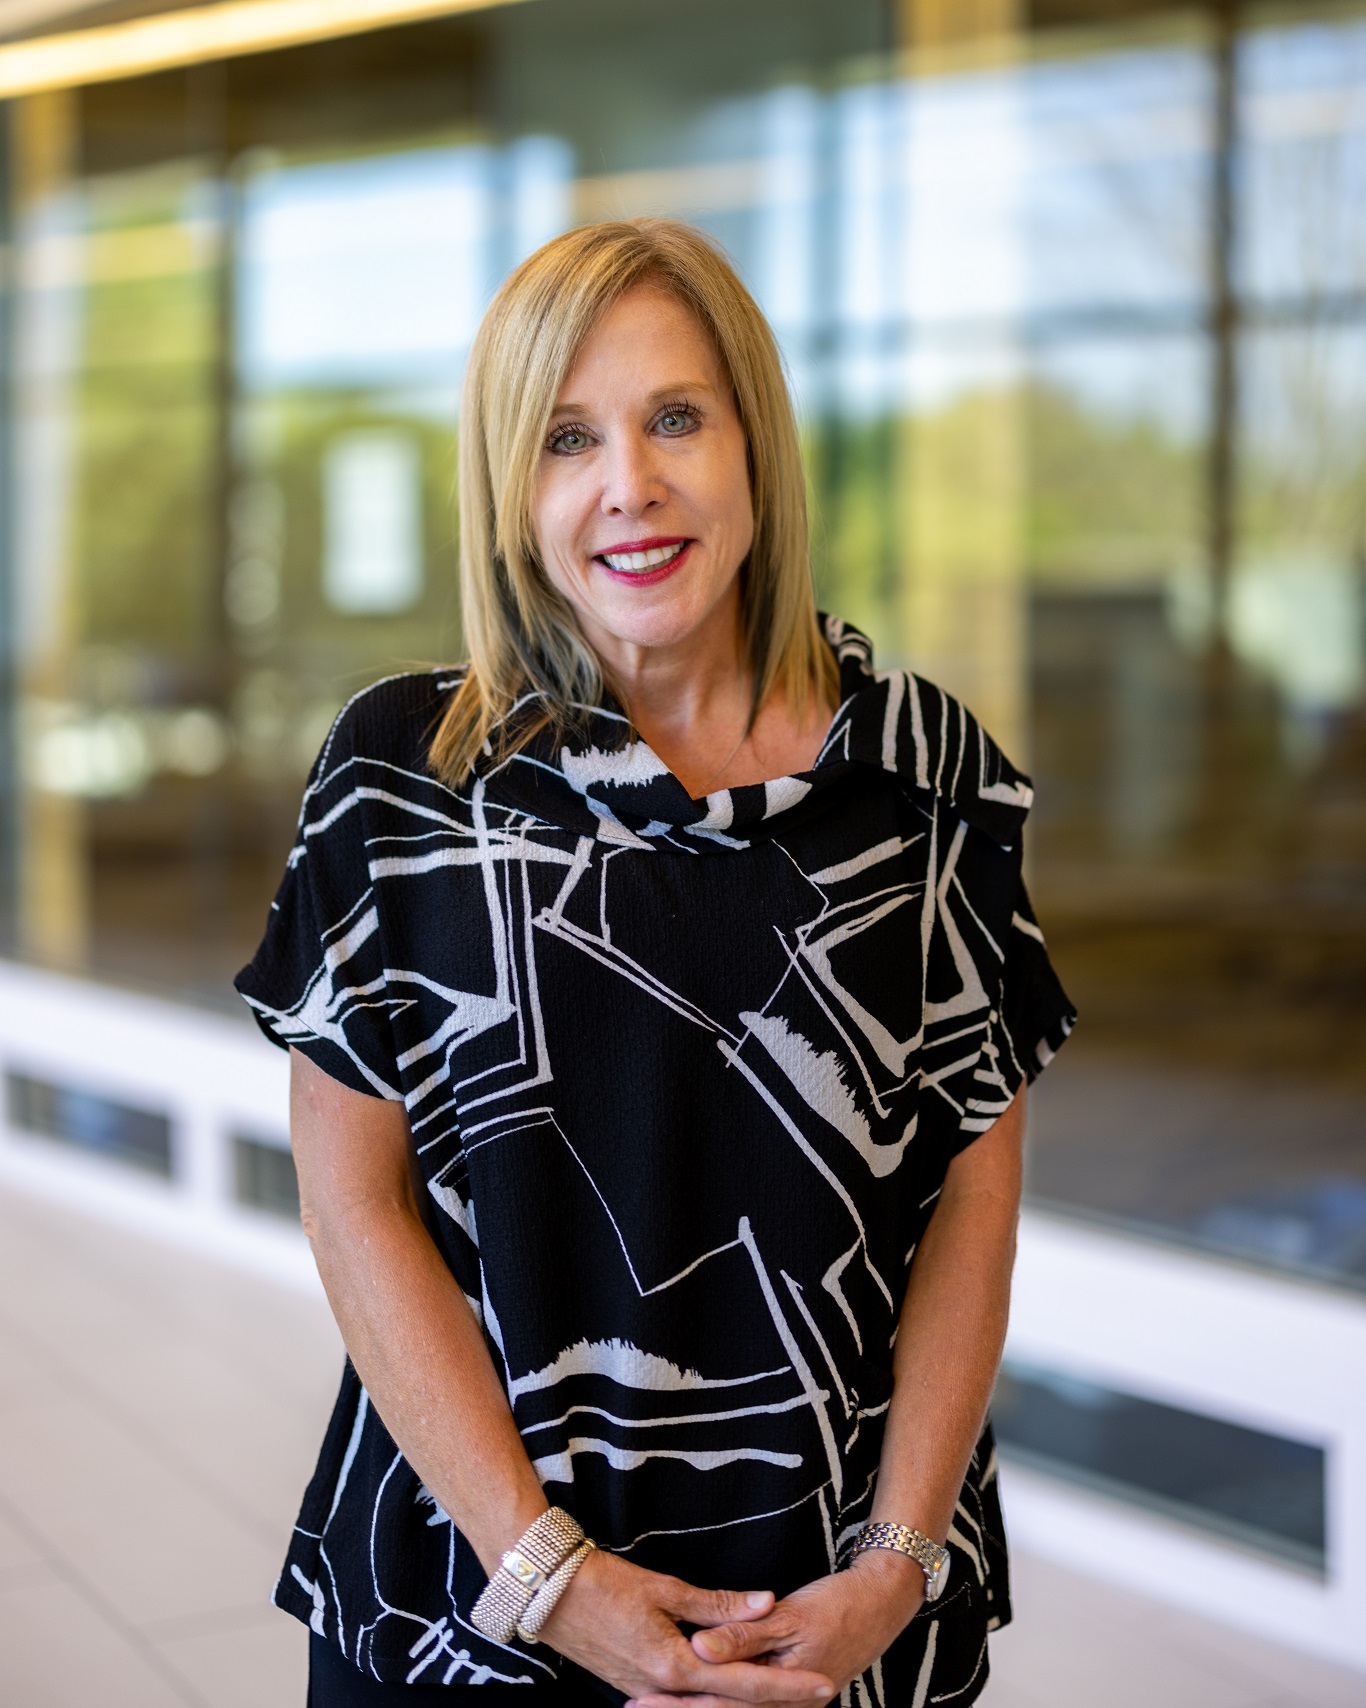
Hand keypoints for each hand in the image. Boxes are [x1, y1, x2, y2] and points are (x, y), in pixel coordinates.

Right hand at [539, 1548, 833, 1705]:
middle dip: (776, 1701)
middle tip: (819, 1693)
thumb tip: (766, 1601)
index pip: (744, 1684)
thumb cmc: (602, 1584)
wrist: (545, 1593)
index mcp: (673, 1667)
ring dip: (745, 1701)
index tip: (823, 1684)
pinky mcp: (632, 1683)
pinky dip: (713, 1697)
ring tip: (784, 1693)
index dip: (787, 1686)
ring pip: (707, 1705)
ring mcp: (645, 1690)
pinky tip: (728, 1690)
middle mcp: (662, 1688)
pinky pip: (683, 1700)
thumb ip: (716, 1603)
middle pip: (731, 1705)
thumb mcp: (664, 1588)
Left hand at [630, 1550, 925, 1707]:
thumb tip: (700, 1648)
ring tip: (648, 1700)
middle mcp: (780, 1703)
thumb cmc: (838, 1606)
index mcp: (779, 1689)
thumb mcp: (789, 1616)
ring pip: (730, 1707)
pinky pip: (744, 1699)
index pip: (717, 1703)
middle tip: (633, 1707)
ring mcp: (784, 1698)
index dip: (677, 1704)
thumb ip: (742, 1634)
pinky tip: (693, 1688)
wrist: (882, 1605)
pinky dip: (717, 1694)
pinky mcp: (784, 1687)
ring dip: (693, 1703)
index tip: (638, 1702)